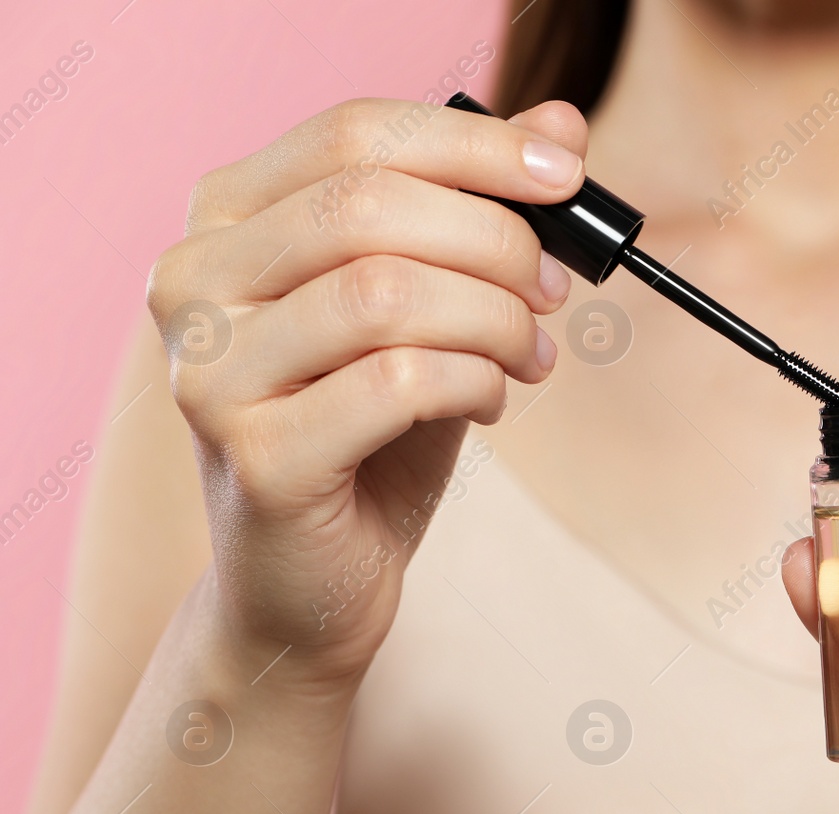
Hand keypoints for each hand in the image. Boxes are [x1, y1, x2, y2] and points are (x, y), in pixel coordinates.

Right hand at [147, 97, 585, 688]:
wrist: (312, 585)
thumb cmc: (370, 434)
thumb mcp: (433, 307)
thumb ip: (482, 211)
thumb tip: (562, 124)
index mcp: (228, 219)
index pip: (352, 134)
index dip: (474, 145)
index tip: (566, 174)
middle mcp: (194, 282)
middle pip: (369, 203)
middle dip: (496, 241)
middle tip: (554, 292)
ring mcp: (211, 372)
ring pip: (387, 292)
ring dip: (495, 320)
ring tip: (530, 356)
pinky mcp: (257, 458)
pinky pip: (399, 383)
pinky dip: (474, 384)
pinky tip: (488, 403)